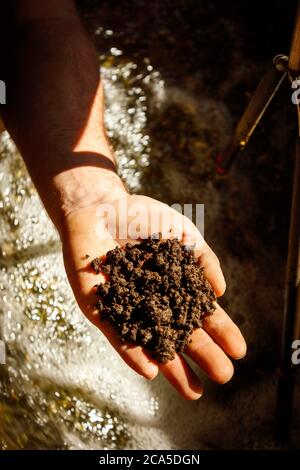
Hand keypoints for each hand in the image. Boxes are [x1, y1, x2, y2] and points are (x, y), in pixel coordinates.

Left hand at [61, 185, 246, 399]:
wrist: (102, 206)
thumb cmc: (143, 217)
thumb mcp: (182, 235)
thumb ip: (204, 259)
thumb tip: (221, 292)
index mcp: (174, 286)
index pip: (201, 313)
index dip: (221, 331)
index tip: (239, 350)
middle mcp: (154, 302)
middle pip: (181, 332)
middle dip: (203, 354)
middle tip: (223, 376)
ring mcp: (128, 307)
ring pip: (152, 342)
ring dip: (172, 367)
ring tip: (194, 391)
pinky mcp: (100, 307)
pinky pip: (117, 333)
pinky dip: (132, 352)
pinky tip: (151, 371)